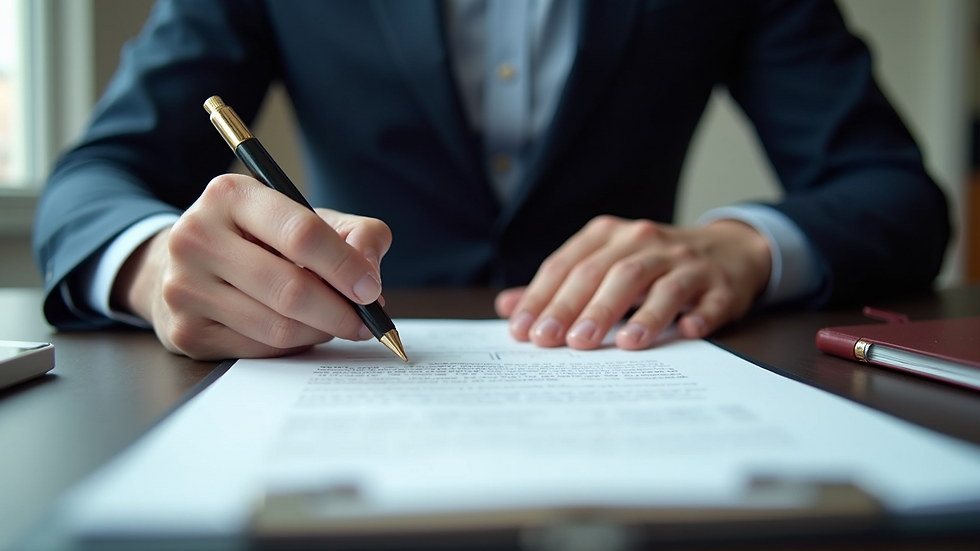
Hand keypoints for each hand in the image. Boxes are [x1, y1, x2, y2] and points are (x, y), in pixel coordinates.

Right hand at [112, 174, 391, 359]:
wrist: (186, 263)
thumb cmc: (259, 239)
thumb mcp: (306, 218)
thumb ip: (354, 233)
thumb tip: (370, 271)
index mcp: (231, 196)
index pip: (302, 234)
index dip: (345, 266)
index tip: (370, 289)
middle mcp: (197, 237)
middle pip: (291, 289)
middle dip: (339, 311)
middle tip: (364, 322)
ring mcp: (185, 287)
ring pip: (277, 327)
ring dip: (320, 331)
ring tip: (336, 323)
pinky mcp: (185, 330)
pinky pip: (259, 349)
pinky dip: (292, 345)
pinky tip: (300, 330)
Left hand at [495, 216, 770, 349]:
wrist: (727, 250)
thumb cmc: (652, 265)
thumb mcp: (604, 265)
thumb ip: (558, 287)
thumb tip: (508, 307)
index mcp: (610, 236)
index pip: (570, 265)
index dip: (544, 297)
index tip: (524, 330)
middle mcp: (646, 242)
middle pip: (609, 274)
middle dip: (582, 308)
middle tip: (562, 341)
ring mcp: (686, 262)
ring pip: (658, 283)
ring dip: (639, 314)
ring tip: (619, 344)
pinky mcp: (720, 284)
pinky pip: (709, 299)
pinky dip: (698, 315)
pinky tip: (688, 332)